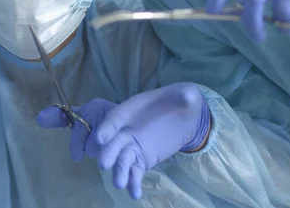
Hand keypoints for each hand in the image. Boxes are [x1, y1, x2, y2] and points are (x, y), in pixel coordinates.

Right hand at [37, 83, 209, 199]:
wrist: (186, 117)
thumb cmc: (179, 102)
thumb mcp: (185, 95)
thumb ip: (184, 96)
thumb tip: (188, 97)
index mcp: (130, 110)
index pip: (115, 118)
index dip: (107, 127)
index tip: (100, 138)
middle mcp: (126, 129)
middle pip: (113, 142)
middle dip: (108, 153)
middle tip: (103, 165)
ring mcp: (133, 146)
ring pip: (122, 159)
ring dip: (119, 171)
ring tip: (119, 184)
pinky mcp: (142, 159)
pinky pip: (135, 171)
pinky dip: (133, 181)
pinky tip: (134, 193)